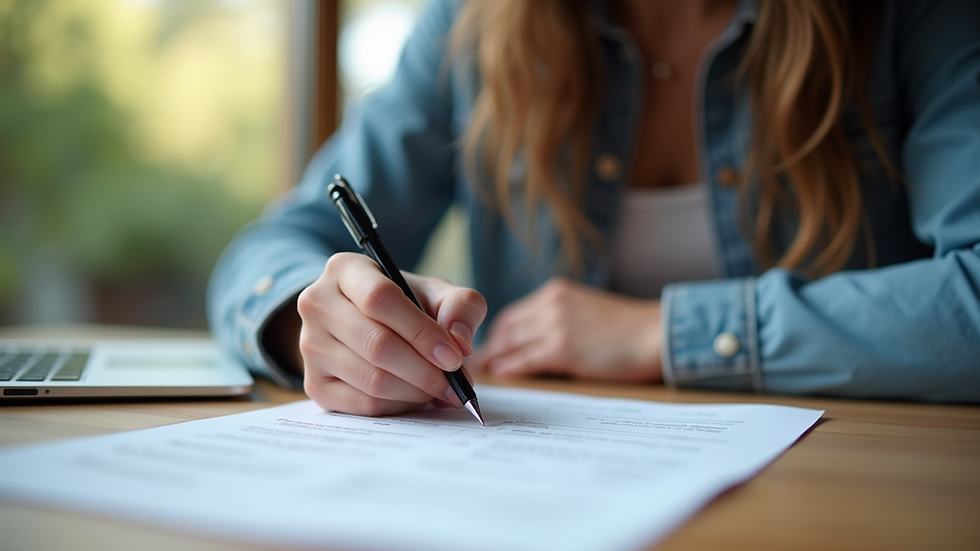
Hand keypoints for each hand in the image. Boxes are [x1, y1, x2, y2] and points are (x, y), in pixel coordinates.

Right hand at [297, 252, 486, 415]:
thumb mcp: (436, 292)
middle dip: (425, 371)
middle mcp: (317, 304)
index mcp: (345, 270)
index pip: (379, 299)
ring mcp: (310, 346)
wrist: (366, 322)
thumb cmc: (405, 304)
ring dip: (415, 392)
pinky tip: (414, 396)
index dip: (421, 332)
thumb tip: (459, 343)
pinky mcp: (314, 384)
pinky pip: (363, 405)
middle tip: (454, 384)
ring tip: (437, 388)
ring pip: (372, 380)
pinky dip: (399, 406)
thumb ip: (460, 307)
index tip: (453, 356)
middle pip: (376, 345)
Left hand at [468, 278, 661, 381]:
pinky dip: (509, 367)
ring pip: (511, 342)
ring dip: (494, 357)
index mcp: (556, 292)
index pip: (514, 313)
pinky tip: (501, 373)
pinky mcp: (563, 348)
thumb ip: (559, 318)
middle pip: (507, 327)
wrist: (655, 333)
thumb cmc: (627, 327)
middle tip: (474, 362)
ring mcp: (556, 325)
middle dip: (489, 345)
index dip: (497, 332)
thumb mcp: (587, 310)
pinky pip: (525, 360)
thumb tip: (533, 341)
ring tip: (481, 371)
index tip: (487, 346)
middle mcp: (551, 304)